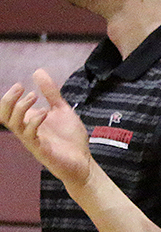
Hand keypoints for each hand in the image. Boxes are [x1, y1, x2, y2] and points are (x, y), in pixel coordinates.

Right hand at [2, 69, 95, 186]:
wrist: (83, 161)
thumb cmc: (69, 137)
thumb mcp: (61, 109)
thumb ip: (50, 93)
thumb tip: (37, 71)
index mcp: (28, 120)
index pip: (6, 109)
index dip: (8, 96)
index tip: (21, 84)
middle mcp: (26, 130)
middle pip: (3, 115)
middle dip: (8, 99)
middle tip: (21, 88)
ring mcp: (32, 140)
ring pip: (13, 124)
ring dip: (21, 107)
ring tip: (35, 97)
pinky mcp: (41, 149)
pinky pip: (29, 135)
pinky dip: (34, 121)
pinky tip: (45, 113)